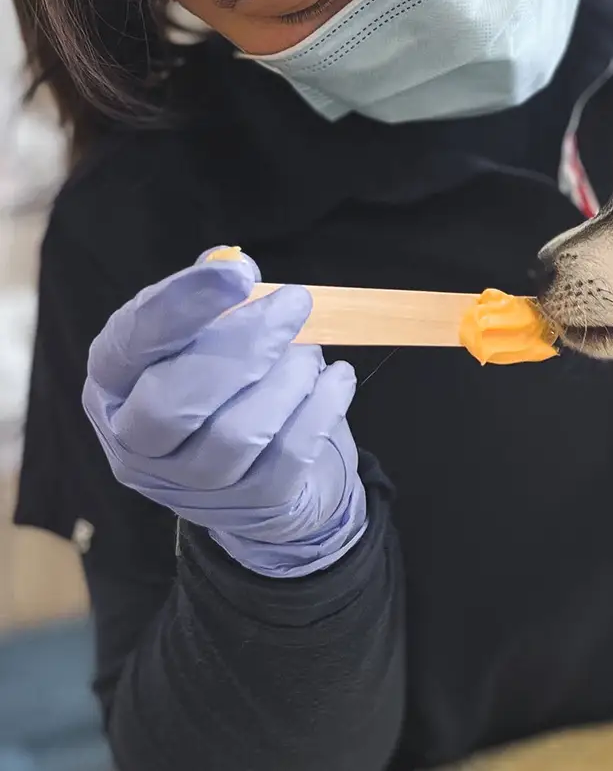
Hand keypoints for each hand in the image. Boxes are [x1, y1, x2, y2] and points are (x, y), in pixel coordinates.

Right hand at [82, 249, 366, 577]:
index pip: (131, 344)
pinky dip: (323, 407)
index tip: (239, 274)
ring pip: (237, 432)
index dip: (182, 304)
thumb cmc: (229, 387)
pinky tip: (338, 379)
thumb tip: (235, 264)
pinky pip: (289, 455)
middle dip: (246, 343)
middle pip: (177, 400)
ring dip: (289, 377)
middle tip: (296, 303)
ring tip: (310, 353)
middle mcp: (136, 442)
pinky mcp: (250, 505)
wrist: (264, 479)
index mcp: (115, 385)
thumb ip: (217, 300)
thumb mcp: (210, 339)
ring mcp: (190, 485)